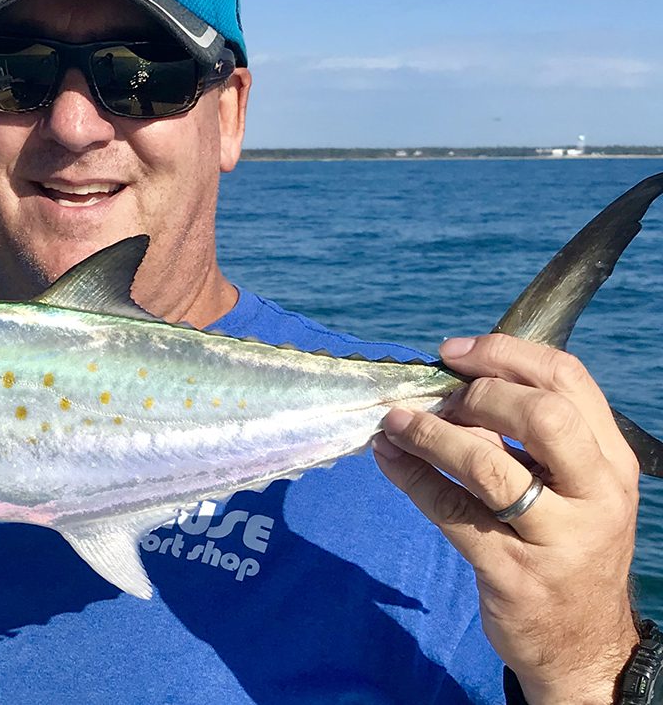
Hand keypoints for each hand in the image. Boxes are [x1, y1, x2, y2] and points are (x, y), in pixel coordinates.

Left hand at [373, 334, 639, 704]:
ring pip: (487, 465)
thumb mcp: (574, 489)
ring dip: (430, 434)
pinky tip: (388, 457)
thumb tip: (453, 386)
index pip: (568, 380)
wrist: (583, 647)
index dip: (505, 354)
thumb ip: (532, 438)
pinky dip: (411, 477)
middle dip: (478, 394)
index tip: (454, 352)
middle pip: (541, 415)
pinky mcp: (512, 571)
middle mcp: (595, 494)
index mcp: (611, 461)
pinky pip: (451, 510)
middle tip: (438, 398)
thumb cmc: (565, 548)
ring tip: (395, 421)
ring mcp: (557, 537)